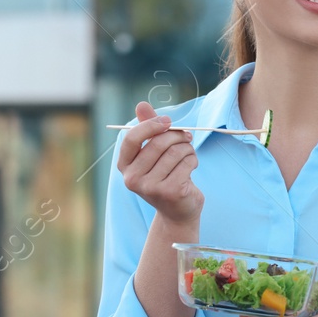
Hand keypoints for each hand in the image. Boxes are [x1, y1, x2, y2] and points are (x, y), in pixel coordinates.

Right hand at [118, 101, 201, 224]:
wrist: (178, 211)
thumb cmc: (165, 176)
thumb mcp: (153, 153)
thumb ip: (147, 129)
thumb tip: (141, 104)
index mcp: (124, 166)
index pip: (132, 138)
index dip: (151, 125)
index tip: (167, 121)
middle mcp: (133, 178)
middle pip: (158, 143)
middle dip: (176, 135)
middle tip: (187, 136)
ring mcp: (151, 187)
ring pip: (175, 152)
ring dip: (187, 148)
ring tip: (188, 153)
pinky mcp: (171, 192)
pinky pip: (187, 162)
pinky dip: (193, 160)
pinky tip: (191, 167)